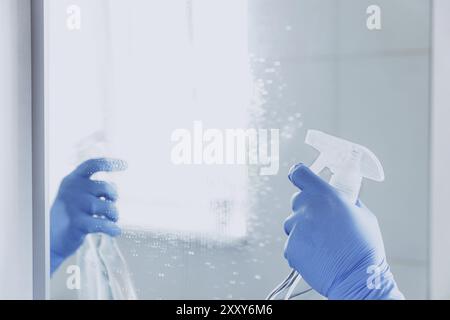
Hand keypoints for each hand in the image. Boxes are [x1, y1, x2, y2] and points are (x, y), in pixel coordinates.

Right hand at [50, 158, 126, 273]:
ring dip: (114, 215)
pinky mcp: (78, 223)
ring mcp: (74, 206)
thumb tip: (114, 187)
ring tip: (111, 220)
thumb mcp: (77, 196)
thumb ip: (94, 188)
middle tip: (111, 206)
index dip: (110, 163)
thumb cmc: (70, 215)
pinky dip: (113, 229)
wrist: (51, 240)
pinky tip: (115, 231)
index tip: (125, 164)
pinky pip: (105, 224)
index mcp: (72, 180)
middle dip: (114, 197)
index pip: (92, 165)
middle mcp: (72, 190)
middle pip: (106, 187)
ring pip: (108, 207)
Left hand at [284, 164, 403, 299]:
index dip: (299, 174)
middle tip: (323, 222)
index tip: (299, 176)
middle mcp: (307, 208)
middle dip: (307, 208)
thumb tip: (339, 194)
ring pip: (292, 223)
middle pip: (297, 200)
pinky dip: (301, 247)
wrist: (357, 279)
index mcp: (325, 195)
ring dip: (303, 228)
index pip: (299, 173)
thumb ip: (346, 200)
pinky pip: (292, 242)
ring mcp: (296, 228)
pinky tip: (318, 253)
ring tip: (323, 242)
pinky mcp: (290, 247)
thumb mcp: (363, 214)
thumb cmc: (364, 248)